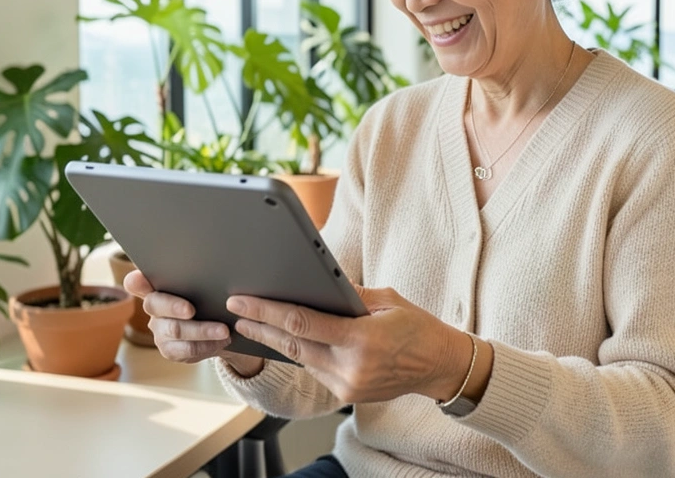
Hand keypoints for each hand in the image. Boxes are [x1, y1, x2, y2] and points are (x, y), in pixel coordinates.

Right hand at [123, 271, 263, 376]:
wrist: (220, 324)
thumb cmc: (209, 296)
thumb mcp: (205, 283)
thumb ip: (198, 274)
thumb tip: (214, 257)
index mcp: (157, 286)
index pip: (135, 282)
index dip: (136, 281)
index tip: (140, 278)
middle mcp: (153, 308)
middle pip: (154, 305)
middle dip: (174, 307)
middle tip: (192, 310)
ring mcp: (160, 330)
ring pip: (175, 330)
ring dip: (202, 330)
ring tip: (224, 330)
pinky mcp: (170, 349)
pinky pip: (186, 349)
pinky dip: (207, 345)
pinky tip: (223, 340)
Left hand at [227, 284, 472, 403]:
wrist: (440, 367)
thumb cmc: (418, 328)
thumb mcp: (387, 300)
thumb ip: (350, 295)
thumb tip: (316, 279)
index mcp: (362, 340)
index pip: (302, 324)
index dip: (267, 312)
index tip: (243, 301)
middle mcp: (351, 368)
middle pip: (292, 344)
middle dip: (260, 326)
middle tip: (234, 310)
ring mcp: (347, 385)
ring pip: (299, 358)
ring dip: (272, 341)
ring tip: (248, 323)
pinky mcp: (346, 393)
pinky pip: (313, 368)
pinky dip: (296, 352)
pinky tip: (279, 339)